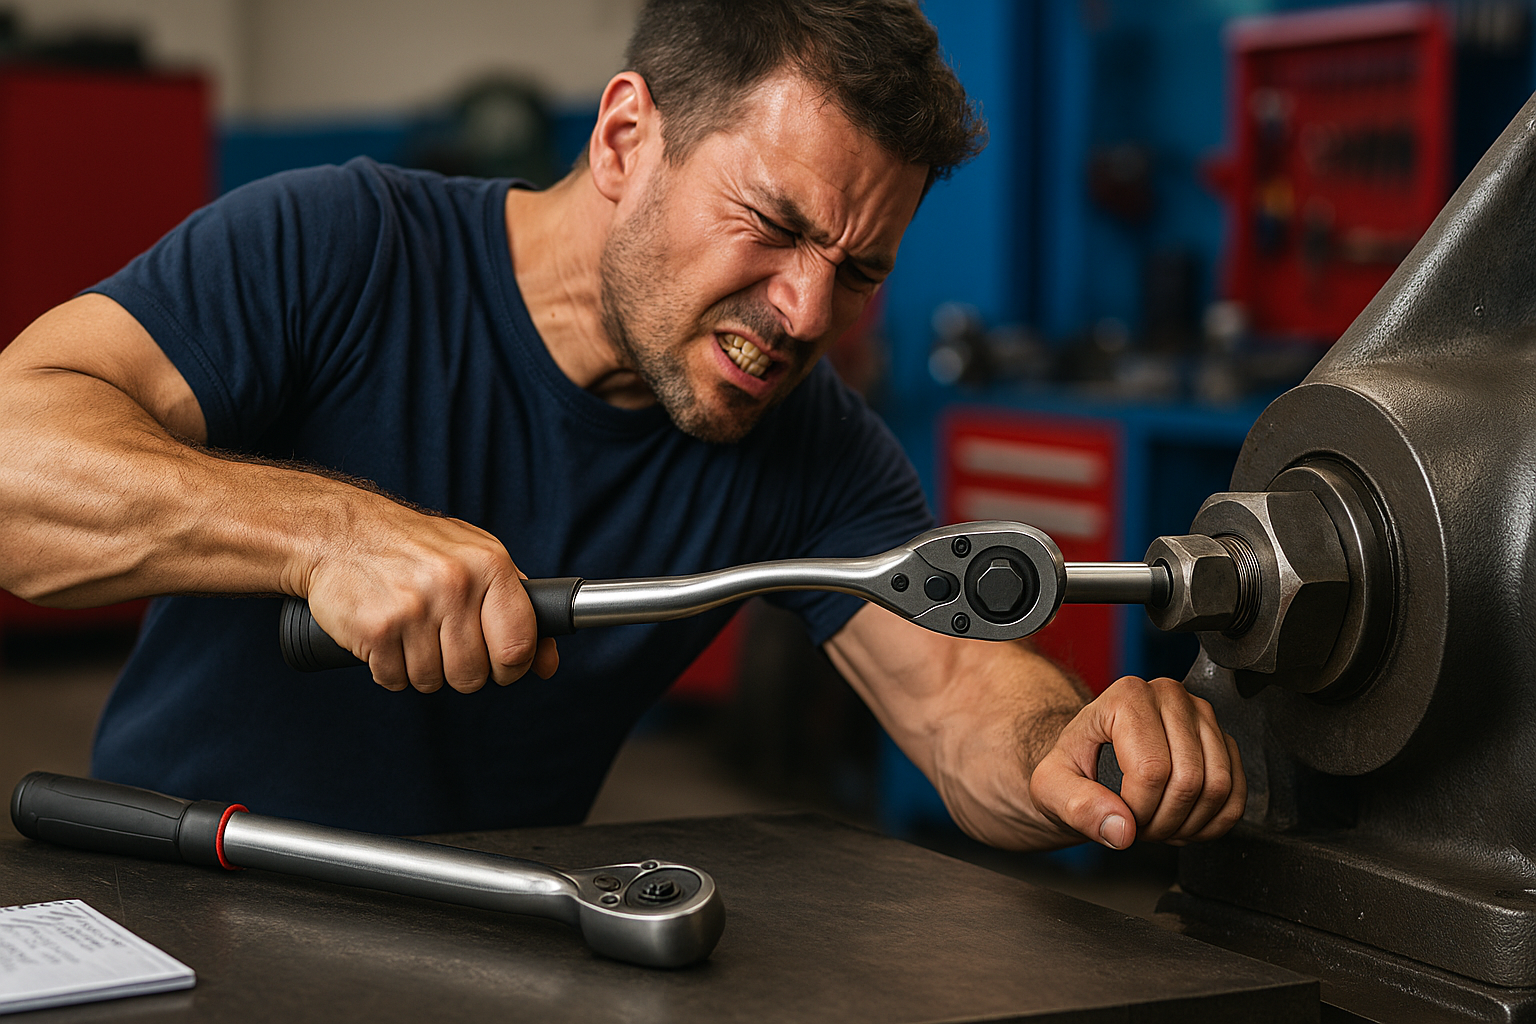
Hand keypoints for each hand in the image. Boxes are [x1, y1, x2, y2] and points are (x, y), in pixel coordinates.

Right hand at [299, 497, 558, 693]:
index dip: (511, 666)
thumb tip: (547, 664)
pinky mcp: (377, 629)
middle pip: (474, 674)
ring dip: (420, 668)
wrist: (339, 532)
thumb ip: (518, 608)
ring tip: (409, 631)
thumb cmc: (414, 548)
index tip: (499, 663)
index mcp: (490, 565)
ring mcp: (415, 607)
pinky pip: (395, 680)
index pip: (519, 645)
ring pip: (434, 682)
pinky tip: (385, 637)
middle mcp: (455, 584)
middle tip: (440, 640)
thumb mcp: (476, 560)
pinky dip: (388, 669)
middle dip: (459, 669)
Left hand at [1028, 676, 1244, 848]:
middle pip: (1189, 780)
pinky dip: (1212, 822)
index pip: (1152, 770)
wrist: (1090, 761)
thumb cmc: (1072, 767)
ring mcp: (1202, 716)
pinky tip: (1181, 820)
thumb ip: (1076, 806)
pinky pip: (1236, 794)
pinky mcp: (1224, 740)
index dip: (1137, 810)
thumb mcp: (1051, 786)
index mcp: (1127, 697)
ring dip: (1188, 823)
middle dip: (1163, 820)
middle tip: (1137, 824)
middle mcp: (1169, 696)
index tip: (1117, 816)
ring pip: (1218, 788)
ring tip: (1157, 822)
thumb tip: (1120, 828)